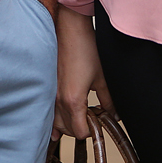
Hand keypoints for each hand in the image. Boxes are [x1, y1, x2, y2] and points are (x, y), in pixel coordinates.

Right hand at [54, 6, 114, 140]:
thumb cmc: (85, 49)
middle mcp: (58, 100)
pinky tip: (62, 117)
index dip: (92, 129)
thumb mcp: (102, 78)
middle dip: (81, 127)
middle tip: (92, 116)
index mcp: (73, 101)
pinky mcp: (48, 86)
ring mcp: (50, 94)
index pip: (80, 132)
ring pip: (56, 122)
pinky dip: (56, 117)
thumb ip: (108, 100)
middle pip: (68, 130)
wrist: (70, 30)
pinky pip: (49, 110)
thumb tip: (114, 114)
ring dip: (68, 123)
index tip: (99, 121)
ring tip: (80, 113)